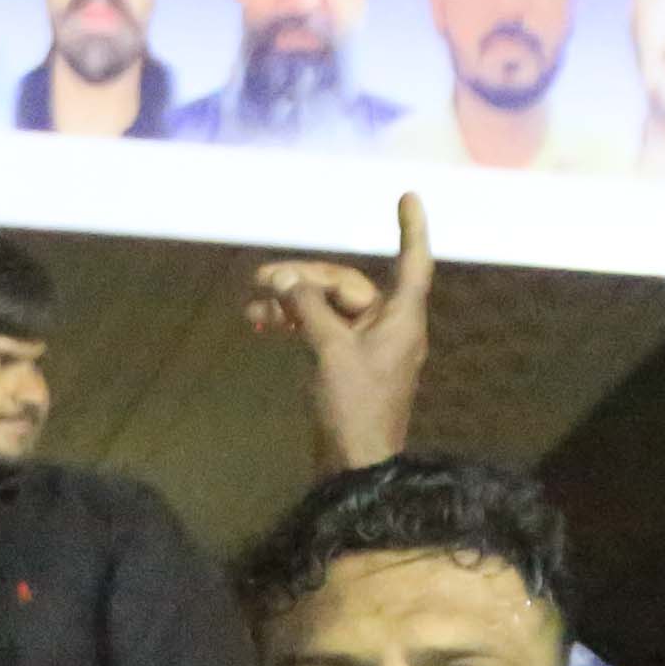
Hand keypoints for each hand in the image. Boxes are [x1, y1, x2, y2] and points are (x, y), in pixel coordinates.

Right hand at [244, 194, 436, 474]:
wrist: (353, 470)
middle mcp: (389, 327)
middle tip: (260, 279)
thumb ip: (309, 309)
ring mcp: (366, 348)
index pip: (412, 262)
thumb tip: (287, 280)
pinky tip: (264, 324)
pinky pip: (321, 331)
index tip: (407, 195)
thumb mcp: (330, 352)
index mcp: (400, 318)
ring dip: (291, 304)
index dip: (411, 229)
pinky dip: (295, 325)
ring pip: (328, 308)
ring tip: (252, 309)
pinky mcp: (345, 366)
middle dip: (304, 280)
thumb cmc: (354, 408)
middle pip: (348, 285)